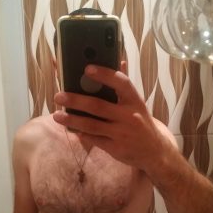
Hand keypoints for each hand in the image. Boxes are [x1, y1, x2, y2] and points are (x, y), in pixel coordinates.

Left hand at [53, 64, 171, 172]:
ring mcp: (122, 134)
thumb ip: (124, 85)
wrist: (154, 151)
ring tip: (57, 115)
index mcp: (135, 101)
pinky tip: (72, 128)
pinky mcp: (116, 148)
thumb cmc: (140, 122)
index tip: (87, 68)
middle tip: (59, 96)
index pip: (121, 83)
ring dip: (72, 119)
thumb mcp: (136, 103)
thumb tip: (119, 61)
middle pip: (98, 106)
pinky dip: (82, 134)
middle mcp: (129, 116)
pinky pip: (94, 139)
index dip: (104, 74)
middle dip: (76, 100)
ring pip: (92, 125)